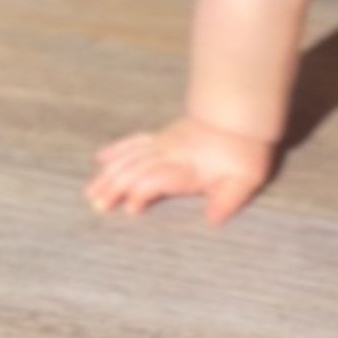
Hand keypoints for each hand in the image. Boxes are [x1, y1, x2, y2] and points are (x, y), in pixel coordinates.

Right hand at [85, 117, 273, 224]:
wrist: (242, 116)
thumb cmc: (246, 152)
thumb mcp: (245, 180)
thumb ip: (227, 201)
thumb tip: (211, 221)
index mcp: (188, 168)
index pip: (156, 179)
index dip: (141, 193)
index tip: (130, 210)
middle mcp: (171, 154)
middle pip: (135, 170)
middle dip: (114, 188)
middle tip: (97, 207)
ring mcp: (164, 144)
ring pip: (129, 158)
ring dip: (109, 174)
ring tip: (91, 192)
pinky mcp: (164, 136)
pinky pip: (134, 142)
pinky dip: (116, 151)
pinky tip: (100, 159)